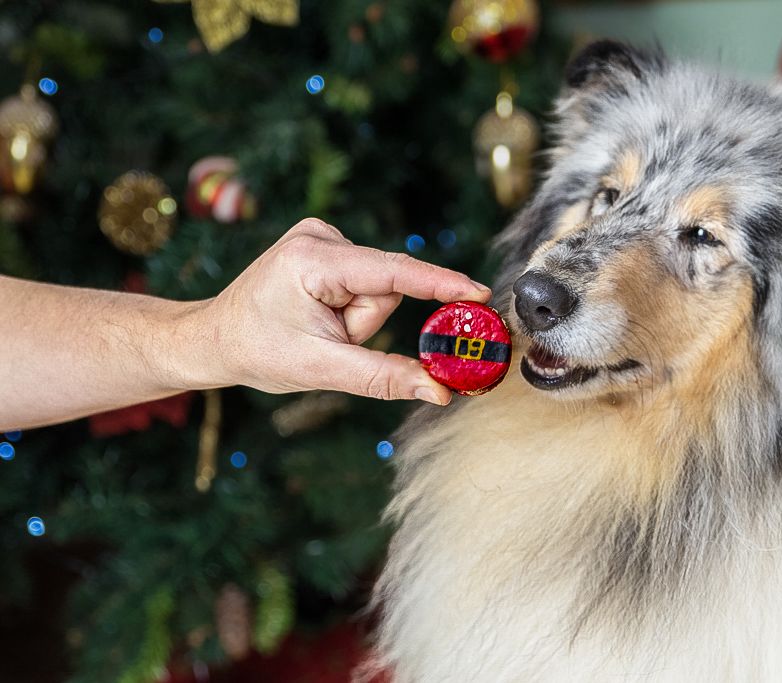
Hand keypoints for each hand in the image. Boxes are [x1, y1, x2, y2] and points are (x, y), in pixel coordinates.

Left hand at [196, 218, 490, 404]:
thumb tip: (440, 390)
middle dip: (367, 322)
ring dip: (358, 318)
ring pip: (378, 287)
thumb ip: (385, 377)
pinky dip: (351, 307)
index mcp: (312, 260)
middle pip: (385, 287)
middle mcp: (319, 237)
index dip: (440, 283)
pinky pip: (367, 282)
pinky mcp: (326, 246)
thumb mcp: (322, 371)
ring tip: (319, 329)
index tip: (479, 292)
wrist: (215, 337)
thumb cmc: (259, 352)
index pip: (392, 272)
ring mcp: (322, 237)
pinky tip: (318, 314)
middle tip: (330, 341)